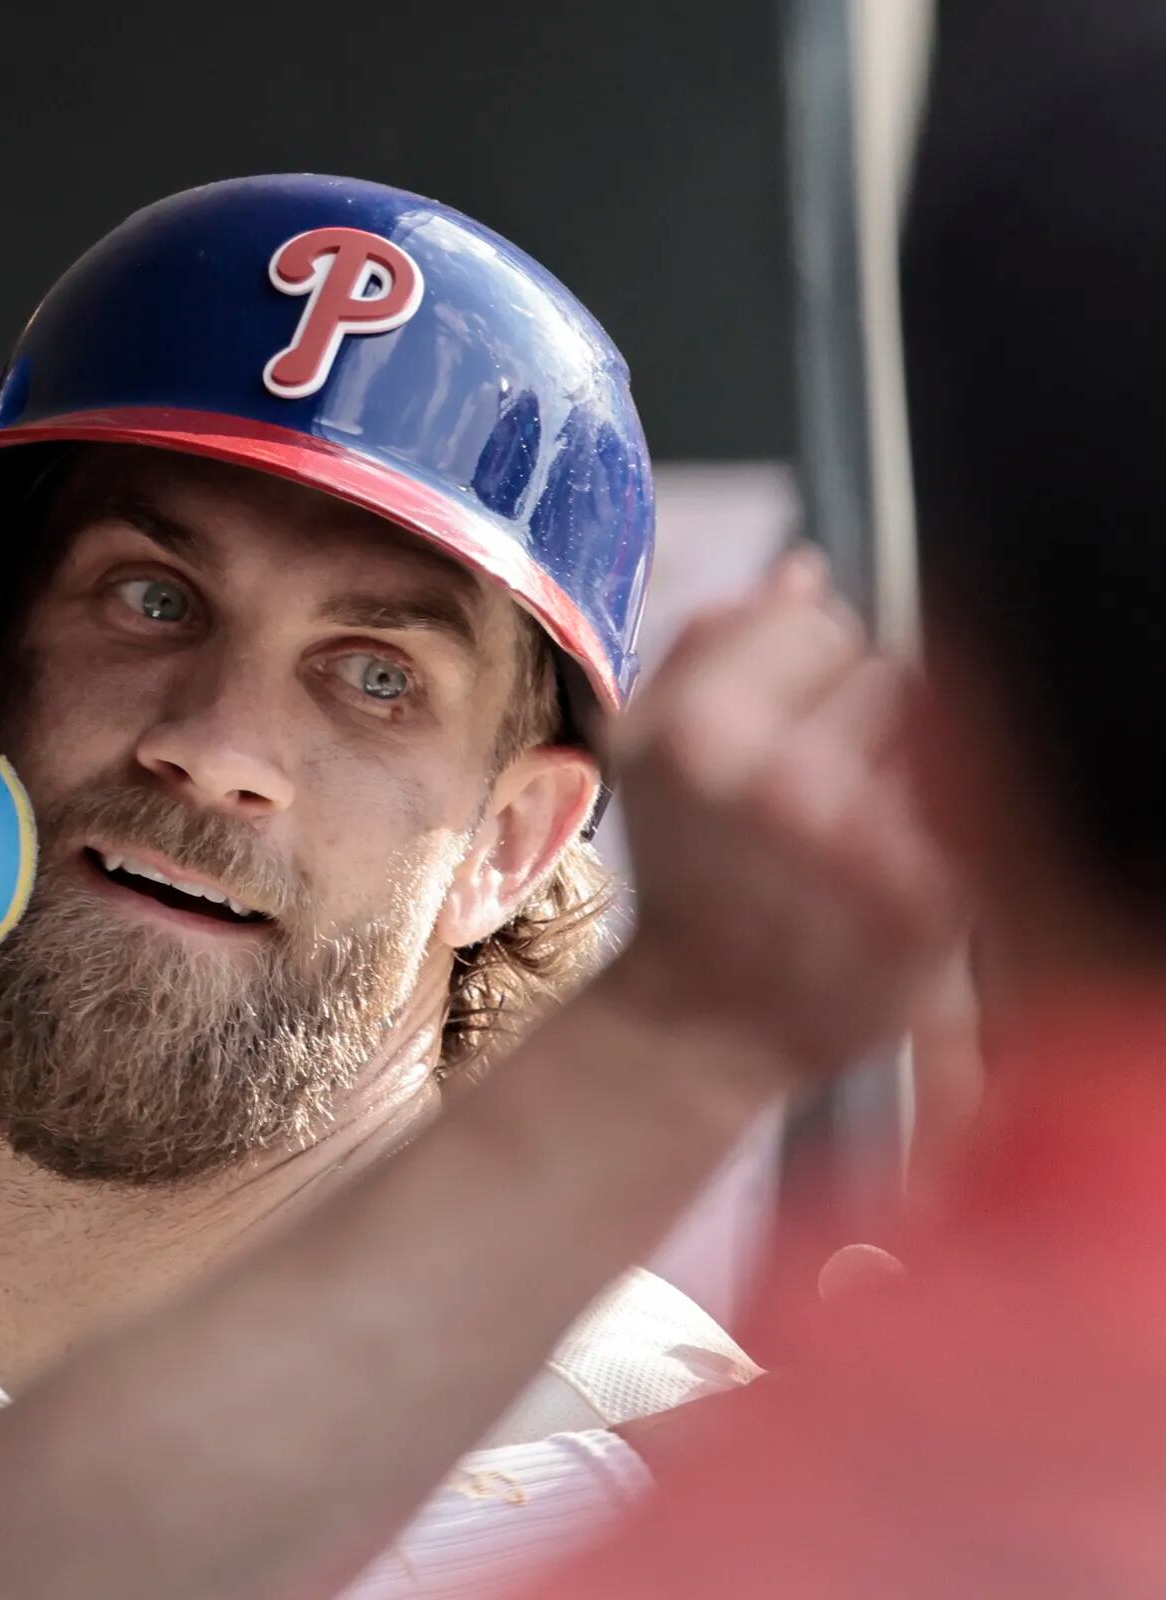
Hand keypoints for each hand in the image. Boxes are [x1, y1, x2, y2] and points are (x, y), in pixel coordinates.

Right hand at [602, 550, 962, 1093]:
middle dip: (854, 719)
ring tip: (852, 834)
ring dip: (905, 769)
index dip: (798, 668)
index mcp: (692, 733)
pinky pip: (971, 801)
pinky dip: (942, 827)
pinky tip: (889, 871)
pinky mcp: (930, 896)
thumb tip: (803, 570)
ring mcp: (862, 843)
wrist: (706, 1025)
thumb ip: (712, 645)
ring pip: (936, 730)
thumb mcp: (651, 752)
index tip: (773, 728)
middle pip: (883, 671)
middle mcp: (778, 782)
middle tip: (811, 795)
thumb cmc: (688, 879)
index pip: (813, 622)